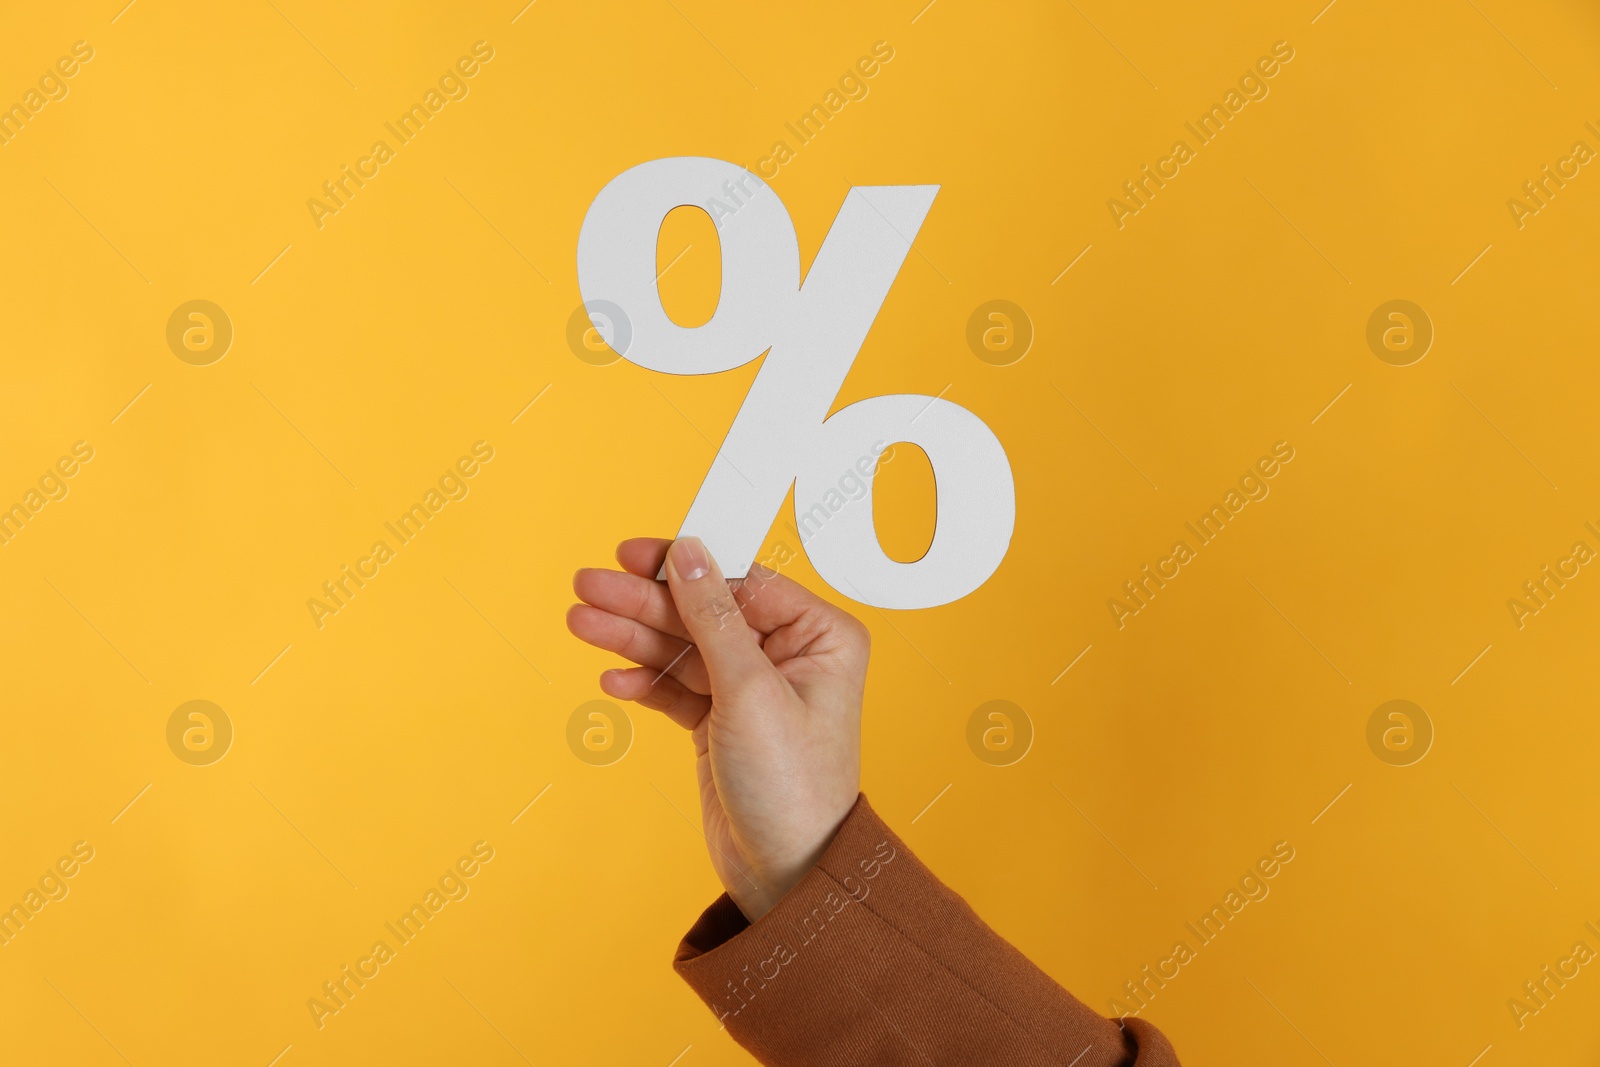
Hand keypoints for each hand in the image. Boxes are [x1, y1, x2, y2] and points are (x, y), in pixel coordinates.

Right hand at [567, 536, 868, 920]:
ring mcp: (752, 691)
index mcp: (820, 637)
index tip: (634, 554)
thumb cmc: (793, 788)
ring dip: (632, 638)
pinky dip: (643, 682)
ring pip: (681, 647)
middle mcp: (789, 657)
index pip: (743, 582)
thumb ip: (713, 618)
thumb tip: (691, 554)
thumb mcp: (750, 691)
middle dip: (644, 602)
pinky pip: (674, 688)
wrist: (786, 875)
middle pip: (703, 612)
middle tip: (588, 587)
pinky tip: (612, 678)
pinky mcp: (720, 723)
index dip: (686, 567)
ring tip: (582, 623)